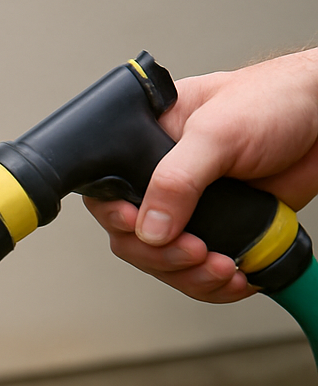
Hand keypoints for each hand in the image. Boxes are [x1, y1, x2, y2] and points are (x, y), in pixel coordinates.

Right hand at [86, 47, 317, 301]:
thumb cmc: (277, 100)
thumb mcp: (218, 132)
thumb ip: (177, 180)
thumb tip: (150, 229)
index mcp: (146, 146)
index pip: (108, 195)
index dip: (120, 221)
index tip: (146, 232)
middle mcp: (162, 182)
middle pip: (133, 240)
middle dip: (163, 257)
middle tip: (195, 251)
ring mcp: (190, 211)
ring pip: (164, 264)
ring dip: (190, 277)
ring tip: (221, 268)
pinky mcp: (220, 230)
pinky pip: (199, 272)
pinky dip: (214, 285)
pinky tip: (234, 278)